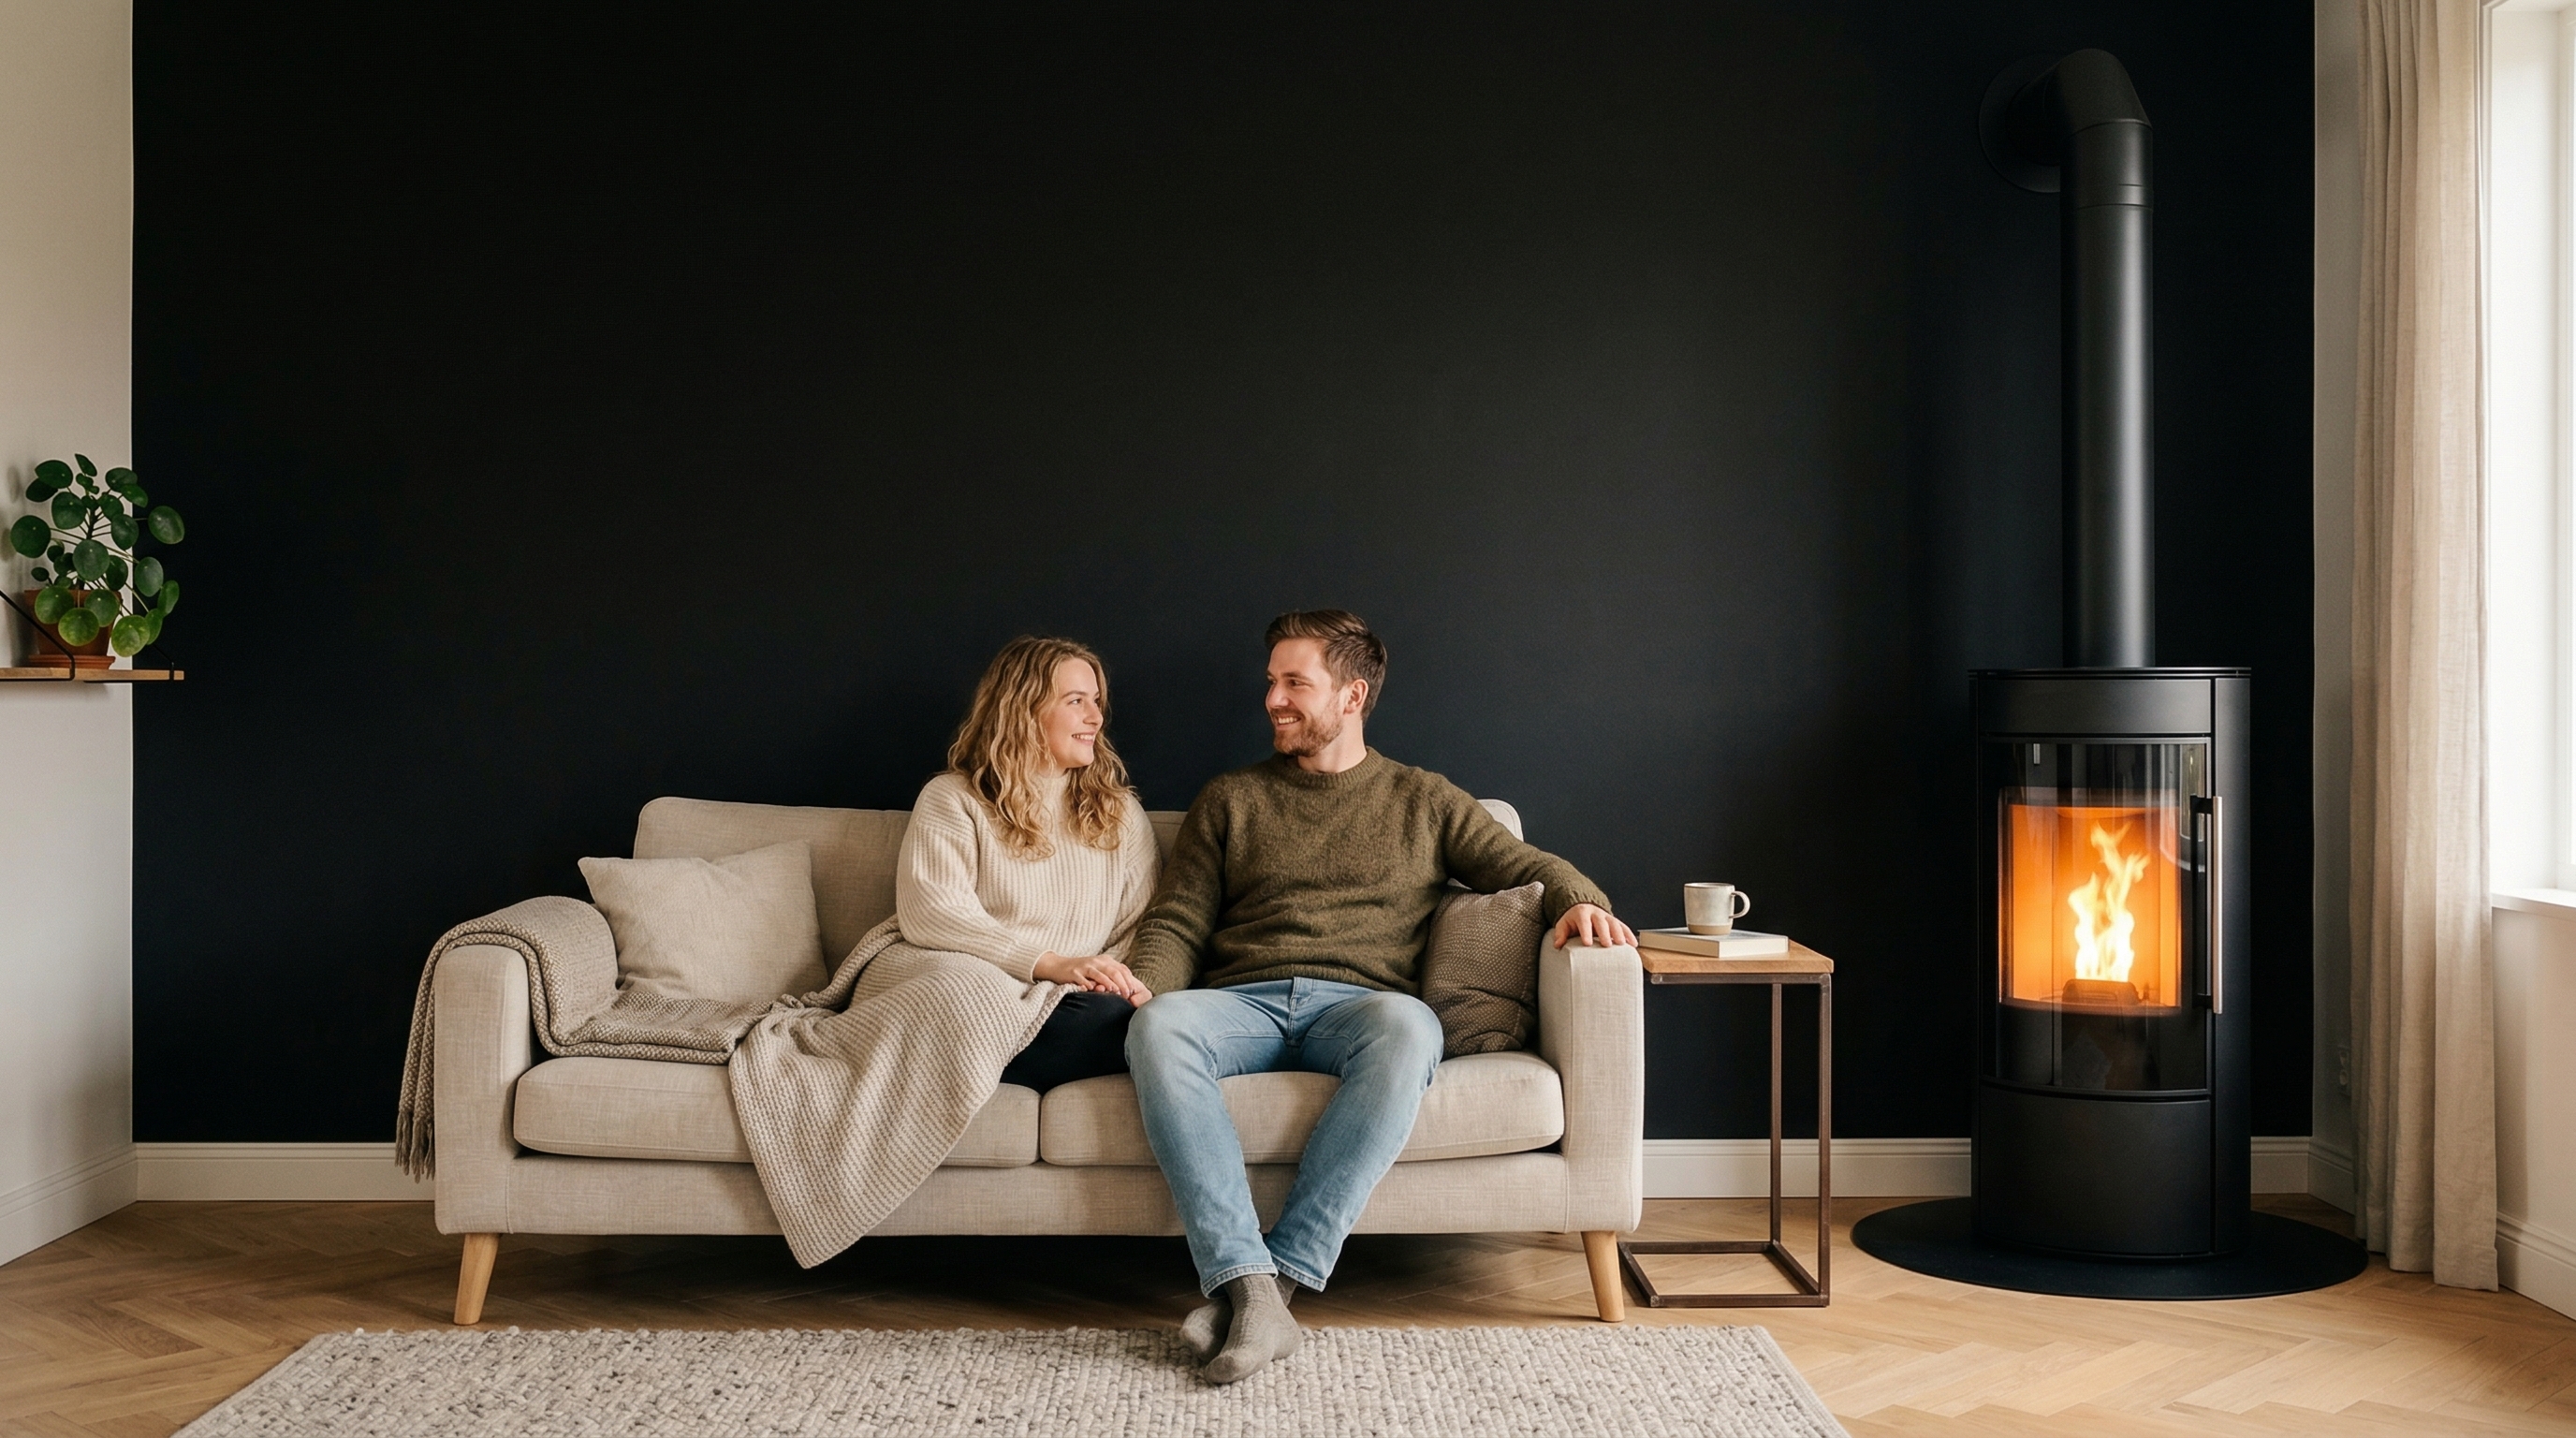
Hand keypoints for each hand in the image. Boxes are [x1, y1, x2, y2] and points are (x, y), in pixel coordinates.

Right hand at [1033, 952, 1150, 1003]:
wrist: (1058, 965)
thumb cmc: (1081, 971)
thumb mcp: (1098, 969)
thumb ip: (1111, 974)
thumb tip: (1126, 985)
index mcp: (1105, 960)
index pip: (1121, 969)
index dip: (1128, 980)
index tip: (1133, 992)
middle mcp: (1097, 962)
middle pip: (1114, 972)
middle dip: (1122, 984)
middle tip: (1126, 995)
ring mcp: (1085, 966)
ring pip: (1100, 974)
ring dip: (1109, 984)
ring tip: (1115, 992)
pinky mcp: (1074, 972)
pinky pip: (1083, 979)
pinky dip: (1088, 985)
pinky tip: (1093, 991)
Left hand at [1551, 903, 1635, 948]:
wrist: (1584, 909)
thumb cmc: (1573, 920)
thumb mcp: (1563, 924)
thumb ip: (1560, 933)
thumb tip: (1557, 944)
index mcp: (1582, 913)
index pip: (1584, 922)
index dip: (1586, 932)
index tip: (1587, 943)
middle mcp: (1596, 913)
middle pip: (1601, 922)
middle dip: (1605, 933)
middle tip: (1607, 945)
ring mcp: (1607, 916)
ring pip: (1615, 923)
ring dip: (1619, 933)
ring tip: (1622, 944)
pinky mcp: (1615, 921)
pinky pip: (1623, 927)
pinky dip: (1629, 935)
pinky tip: (1633, 944)